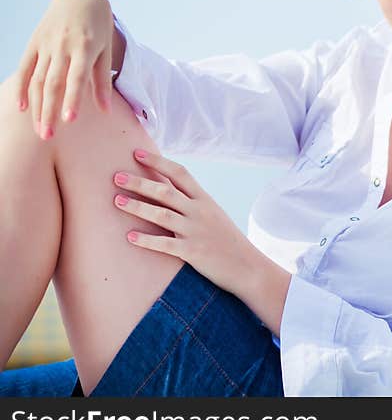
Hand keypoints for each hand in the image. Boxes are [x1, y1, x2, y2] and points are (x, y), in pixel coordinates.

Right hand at [15, 0, 115, 139]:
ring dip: (38, 107)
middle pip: (53, 84)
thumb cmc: (98, 29)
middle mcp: (63, 47)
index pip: (77, 78)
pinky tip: (23, 107)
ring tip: (41, 130)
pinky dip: (22, 87)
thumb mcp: (106, 51)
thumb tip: (105, 110)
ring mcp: (46, 45)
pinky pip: (25, 68)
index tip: (70, 121)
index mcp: (84, 48)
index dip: (73, 99)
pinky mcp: (34, 43)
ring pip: (38, 80)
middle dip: (50, 111)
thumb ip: (102, 81)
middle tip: (48, 136)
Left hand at [112, 148, 261, 296]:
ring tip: (116, 201)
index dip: (157, 161)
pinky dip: (146, 240)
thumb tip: (168, 192)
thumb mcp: (214, 215)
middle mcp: (200, 212)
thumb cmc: (227, 241)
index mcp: (205, 200)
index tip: (137, 153)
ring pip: (162, 214)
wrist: (248, 266)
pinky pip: (165, 244)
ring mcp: (196, 231)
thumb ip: (193, 204)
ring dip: (137, 207)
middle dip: (139, 182)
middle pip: (166, 191)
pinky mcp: (193, 252)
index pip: (180, 173)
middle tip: (116, 176)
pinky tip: (129, 236)